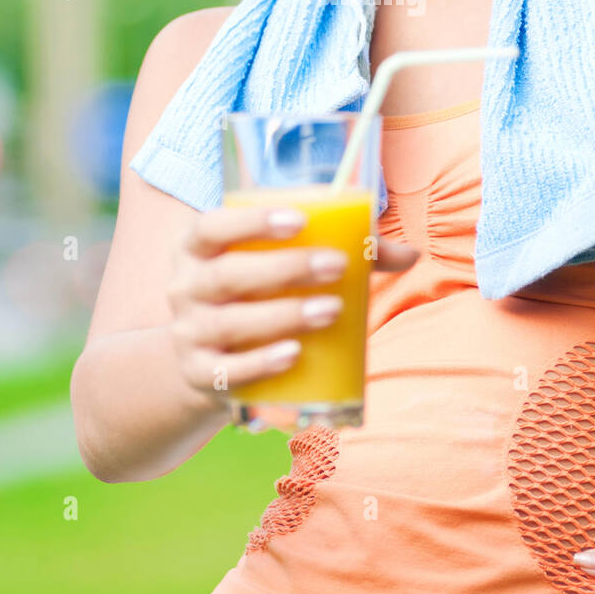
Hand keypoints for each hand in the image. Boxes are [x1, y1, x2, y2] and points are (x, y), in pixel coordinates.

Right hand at [168, 207, 419, 410]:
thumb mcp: (280, 264)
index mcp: (198, 247)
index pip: (211, 226)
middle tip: (337, 265)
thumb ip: (342, 250)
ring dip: (283, 316)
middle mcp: (185, 287)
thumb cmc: (255, 293)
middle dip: (285, 268)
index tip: (300, 218)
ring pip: (230, 323)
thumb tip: (409, 255)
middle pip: (227, 275)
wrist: (203, 357)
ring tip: (331, 310)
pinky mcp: (199, 374)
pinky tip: (293, 354)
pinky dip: (260, 363)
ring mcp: (188, 333)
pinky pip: (226, 371)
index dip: (251, 221)